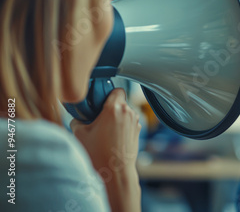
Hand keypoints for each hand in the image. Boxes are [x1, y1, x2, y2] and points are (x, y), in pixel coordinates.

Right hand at [71, 88, 141, 211]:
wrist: (115, 173)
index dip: (108, 94)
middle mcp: (128, 112)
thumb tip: (78, 118)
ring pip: (125, 112)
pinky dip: (122, 126)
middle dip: (110, 107)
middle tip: (99, 118)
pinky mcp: (138, 131)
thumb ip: (78, 120)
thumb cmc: (98, 154)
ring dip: (117, 117)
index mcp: (114, 108)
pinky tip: (112, 137)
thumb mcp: (79, 134)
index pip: (116, 89)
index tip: (100, 101)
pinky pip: (129, 122)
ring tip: (105, 130)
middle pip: (120, 101)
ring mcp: (135, 122)